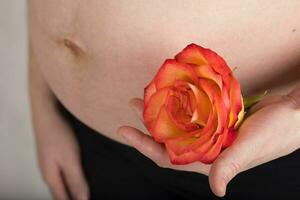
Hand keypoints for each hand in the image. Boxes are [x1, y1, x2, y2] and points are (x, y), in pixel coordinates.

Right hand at [35, 110, 88, 199]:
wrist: (49, 110)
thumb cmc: (58, 134)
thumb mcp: (70, 159)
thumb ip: (76, 180)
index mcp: (51, 177)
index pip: (63, 199)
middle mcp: (50, 172)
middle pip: (63, 191)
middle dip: (76, 196)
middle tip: (92, 195)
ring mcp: (52, 162)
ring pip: (65, 180)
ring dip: (76, 185)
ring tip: (91, 187)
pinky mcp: (57, 154)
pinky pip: (66, 170)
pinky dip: (75, 174)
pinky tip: (85, 171)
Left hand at [117, 87, 299, 196]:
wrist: (295, 113)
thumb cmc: (277, 130)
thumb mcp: (252, 146)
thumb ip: (230, 165)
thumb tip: (216, 190)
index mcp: (210, 161)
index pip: (168, 157)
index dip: (144, 146)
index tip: (124, 129)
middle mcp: (207, 149)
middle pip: (169, 140)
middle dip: (147, 126)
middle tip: (132, 105)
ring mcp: (212, 135)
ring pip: (180, 126)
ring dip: (162, 113)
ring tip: (147, 98)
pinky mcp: (219, 121)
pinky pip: (193, 115)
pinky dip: (181, 107)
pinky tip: (174, 96)